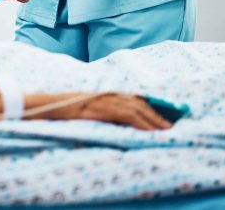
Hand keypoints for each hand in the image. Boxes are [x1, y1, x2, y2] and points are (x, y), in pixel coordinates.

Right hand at [27, 92, 172, 130]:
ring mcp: (107, 100)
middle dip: (157, 114)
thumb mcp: (92, 109)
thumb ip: (107, 112)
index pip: (135, 98)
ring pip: (136, 109)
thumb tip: (123, 123)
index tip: (165, 116)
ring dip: (152, 119)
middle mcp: (110, 94)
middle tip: (171, 125)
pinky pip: (125, 115)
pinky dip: (139, 122)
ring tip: (165, 129)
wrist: (53, 105)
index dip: (151, 106)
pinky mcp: (103, 108)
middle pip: (139, 103)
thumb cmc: (70, 109)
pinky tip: (147, 130)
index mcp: (109, 94)